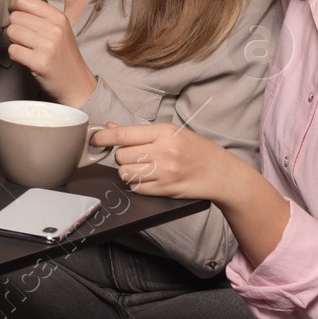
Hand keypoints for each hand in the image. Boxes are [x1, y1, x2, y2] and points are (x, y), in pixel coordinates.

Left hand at [5, 0, 96, 106]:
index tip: (17, 15)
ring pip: (12, 33)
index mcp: (58, 16)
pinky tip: (28, 59)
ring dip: (15, 42)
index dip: (13, 7)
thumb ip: (35, 6)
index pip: (23, 0)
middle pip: (15, 17)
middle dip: (16, 28)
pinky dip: (16, 56)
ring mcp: (48, 45)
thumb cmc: (63, 55)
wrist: (77, 84)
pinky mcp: (40, 62)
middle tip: (27, 39)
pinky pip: (13, 51)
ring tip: (28, 48)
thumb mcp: (56, 26)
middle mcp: (54, 28)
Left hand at [93, 121, 237, 200]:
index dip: (102, 138)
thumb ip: (140, 132)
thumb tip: (110, 128)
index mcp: (164, 133)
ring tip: (141, 167)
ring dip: (127, 171)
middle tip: (133, 156)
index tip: (94, 140)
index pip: (123, 135)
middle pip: (120, 156)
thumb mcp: (171, 133)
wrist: (223, 174)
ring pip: (125, 173)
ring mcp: (165, 173)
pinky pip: (136, 188)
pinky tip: (148, 178)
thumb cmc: (197, 150)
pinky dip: (137, 184)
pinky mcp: (166, 190)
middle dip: (121, 156)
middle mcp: (164, 152)